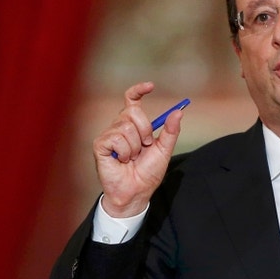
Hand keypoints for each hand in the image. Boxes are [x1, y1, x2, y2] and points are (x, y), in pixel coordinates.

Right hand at [92, 82, 183, 217]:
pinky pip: (116, 138)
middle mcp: (119, 126)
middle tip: (145, 146)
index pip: (132, 100)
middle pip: (133, 112)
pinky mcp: (100, 145)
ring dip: (135, 146)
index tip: (151, 86)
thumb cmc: (148, 173)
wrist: (136, 192)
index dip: (139, 90)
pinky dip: (125, 152)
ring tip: (132, 158)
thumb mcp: (164, 150)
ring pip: (126, 127)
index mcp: (133, 125)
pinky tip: (122, 161)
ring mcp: (108, 135)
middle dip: (145, 130)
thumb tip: (179, 111)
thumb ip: (170, 131)